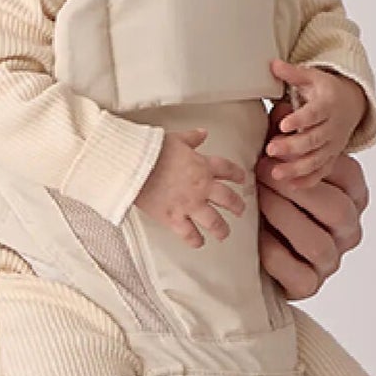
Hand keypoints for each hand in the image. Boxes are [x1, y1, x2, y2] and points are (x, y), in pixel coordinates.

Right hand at [132, 127, 246, 249]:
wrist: (134, 165)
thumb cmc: (150, 151)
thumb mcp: (175, 139)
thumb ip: (191, 138)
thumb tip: (201, 133)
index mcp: (203, 165)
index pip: (227, 170)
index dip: (237, 174)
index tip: (241, 178)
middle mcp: (201, 187)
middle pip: (228, 199)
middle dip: (237, 206)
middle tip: (239, 210)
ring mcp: (189, 205)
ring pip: (214, 222)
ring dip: (221, 229)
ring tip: (224, 233)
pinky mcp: (174, 218)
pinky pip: (190, 234)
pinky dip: (195, 240)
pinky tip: (198, 242)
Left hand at [256, 143, 368, 300]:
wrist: (254, 247)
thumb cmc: (273, 196)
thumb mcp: (279, 165)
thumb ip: (284, 141)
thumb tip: (281, 106)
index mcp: (352, 195)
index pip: (349, 176)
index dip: (314, 161)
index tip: (277, 150)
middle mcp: (348, 228)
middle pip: (336, 209)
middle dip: (296, 189)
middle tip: (262, 173)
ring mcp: (332, 259)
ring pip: (317, 241)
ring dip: (284, 217)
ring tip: (257, 199)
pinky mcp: (309, 284)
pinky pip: (297, 271)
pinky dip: (275, 254)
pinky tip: (256, 238)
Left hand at [264, 62, 366, 189]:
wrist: (352, 103)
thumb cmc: (326, 90)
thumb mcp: (312, 77)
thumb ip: (292, 73)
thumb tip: (272, 64)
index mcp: (327, 105)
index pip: (314, 114)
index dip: (300, 119)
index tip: (283, 124)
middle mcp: (333, 127)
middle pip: (313, 140)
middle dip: (292, 147)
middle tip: (270, 150)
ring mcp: (333, 145)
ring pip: (317, 160)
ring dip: (297, 168)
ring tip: (275, 174)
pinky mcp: (332, 157)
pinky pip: (321, 171)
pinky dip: (308, 180)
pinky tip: (290, 186)